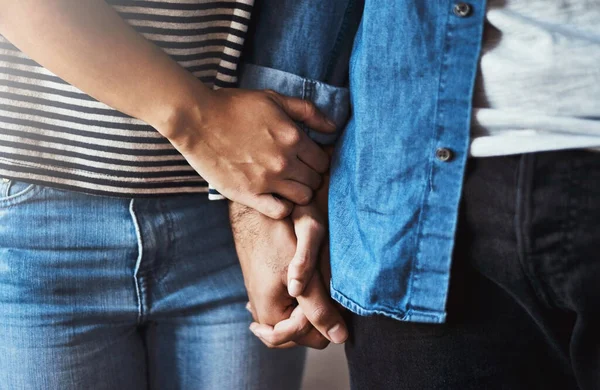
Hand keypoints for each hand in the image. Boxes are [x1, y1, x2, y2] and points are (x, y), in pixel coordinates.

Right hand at [170, 89, 335, 218]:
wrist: (197, 119)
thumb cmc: (235, 106)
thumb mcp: (273, 98)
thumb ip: (308, 111)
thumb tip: (334, 127)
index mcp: (293, 137)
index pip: (324, 160)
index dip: (318, 160)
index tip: (307, 159)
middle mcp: (284, 161)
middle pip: (316, 180)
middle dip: (310, 176)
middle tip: (297, 171)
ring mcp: (267, 180)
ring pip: (303, 198)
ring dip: (299, 192)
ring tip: (287, 184)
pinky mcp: (249, 194)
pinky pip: (280, 211)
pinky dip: (283, 206)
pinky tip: (275, 196)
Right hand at [229, 202, 345, 348]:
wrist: (255, 212)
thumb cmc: (279, 236)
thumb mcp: (304, 273)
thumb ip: (320, 308)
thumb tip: (340, 337)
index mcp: (271, 315)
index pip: (314, 339)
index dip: (327, 318)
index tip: (327, 289)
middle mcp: (262, 315)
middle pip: (305, 335)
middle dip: (321, 315)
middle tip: (330, 286)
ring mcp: (261, 304)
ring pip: (298, 321)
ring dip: (313, 307)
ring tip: (322, 282)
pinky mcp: (264, 293)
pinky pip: (288, 309)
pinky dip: (302, 302)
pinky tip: (312, 284)